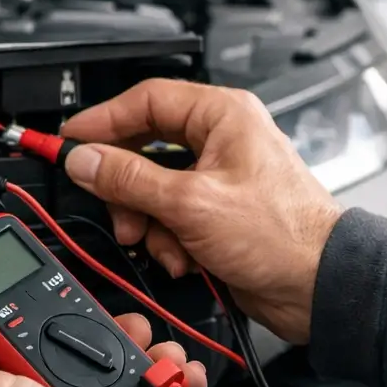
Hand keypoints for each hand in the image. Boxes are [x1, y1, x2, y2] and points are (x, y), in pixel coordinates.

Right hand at [59, 80, 342, 344]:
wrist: (317, 286)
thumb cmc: (283, 235)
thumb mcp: (191, 203)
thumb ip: (130, 179)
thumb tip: (85, 160)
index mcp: (224, 115)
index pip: (146, 100)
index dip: (102, 121)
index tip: (69, 143)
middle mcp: (223, 140)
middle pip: (144, 148)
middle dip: (127, 189)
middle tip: (119, 213)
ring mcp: (220, 179)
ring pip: (153, 189)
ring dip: (150, 224)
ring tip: (164, 245)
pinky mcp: (219, 215)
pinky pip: (172, 219)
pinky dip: (170, 242)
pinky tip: (186, 259)